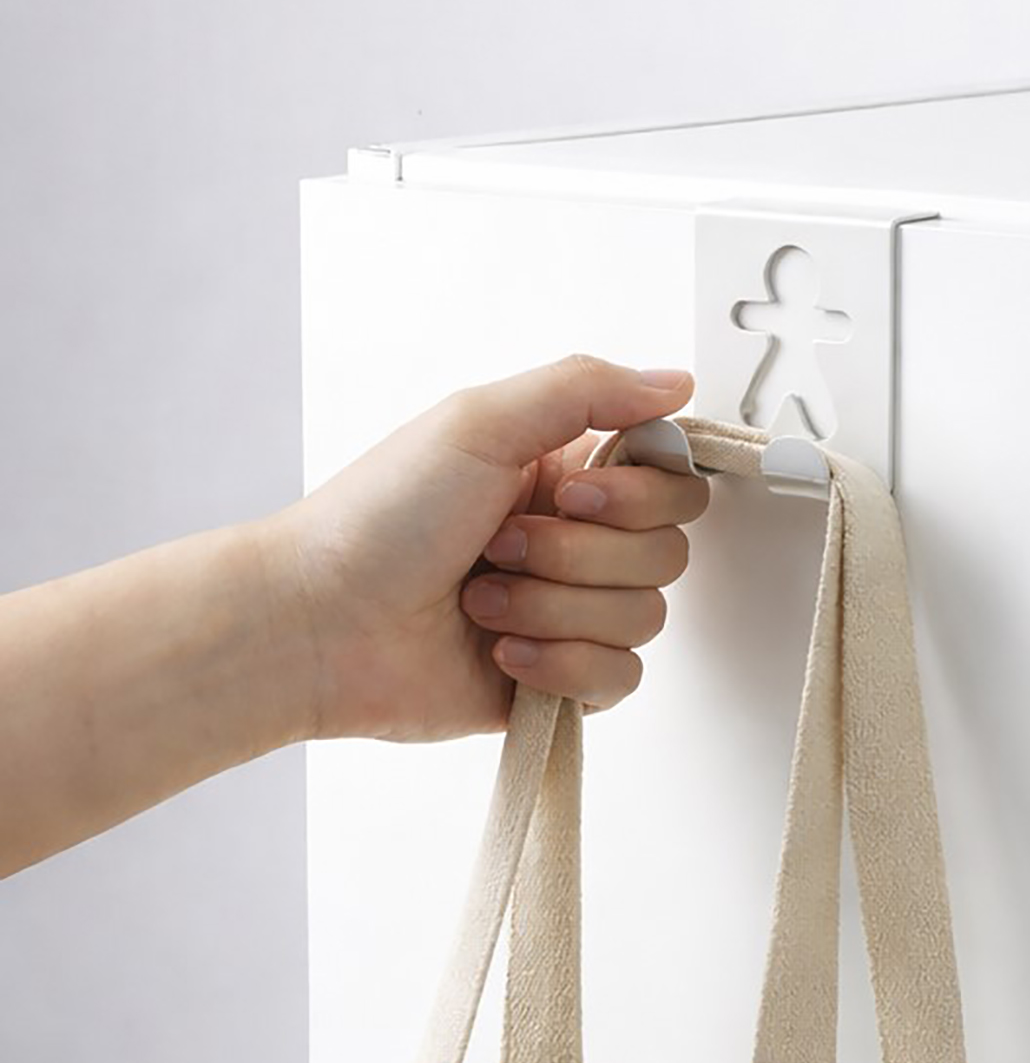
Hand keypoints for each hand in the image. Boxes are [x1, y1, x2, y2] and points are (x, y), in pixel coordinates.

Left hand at [264, 354, 711, 741]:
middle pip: (665, 554)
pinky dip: (561, 666)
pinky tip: (502, 652)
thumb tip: (676, 382)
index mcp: (565, 478)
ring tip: (482, 602)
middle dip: (577, 556)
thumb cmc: (378, 520)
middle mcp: (576, 545)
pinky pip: (620, 679)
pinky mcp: (561, 680)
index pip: (671, 483)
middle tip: (500, 546)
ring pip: (643, 619)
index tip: (571, 495)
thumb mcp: (479, 421)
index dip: (638, 497)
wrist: (320, 624)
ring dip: (553, 609)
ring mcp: (570, 616)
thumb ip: (587, 388)